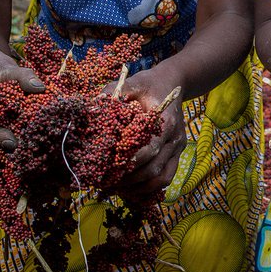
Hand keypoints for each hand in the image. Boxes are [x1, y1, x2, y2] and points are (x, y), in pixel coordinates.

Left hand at [115, 65, 186, 191]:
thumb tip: (92, 107)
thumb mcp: (132, 83)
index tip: (109, 166)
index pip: (150, 149)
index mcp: (166, 122)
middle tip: (106, 181)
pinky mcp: (176, 154)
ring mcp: (177, 148)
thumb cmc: (149, 85)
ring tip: (117, 188)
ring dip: (140, 187)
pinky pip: (166, 177)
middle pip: (154, 168)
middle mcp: (175, 138)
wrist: (173, 83)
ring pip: (162, 178)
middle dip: (129, 179)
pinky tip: (131, 188)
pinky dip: (150, 187)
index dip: (130, 161)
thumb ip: (114, 93)